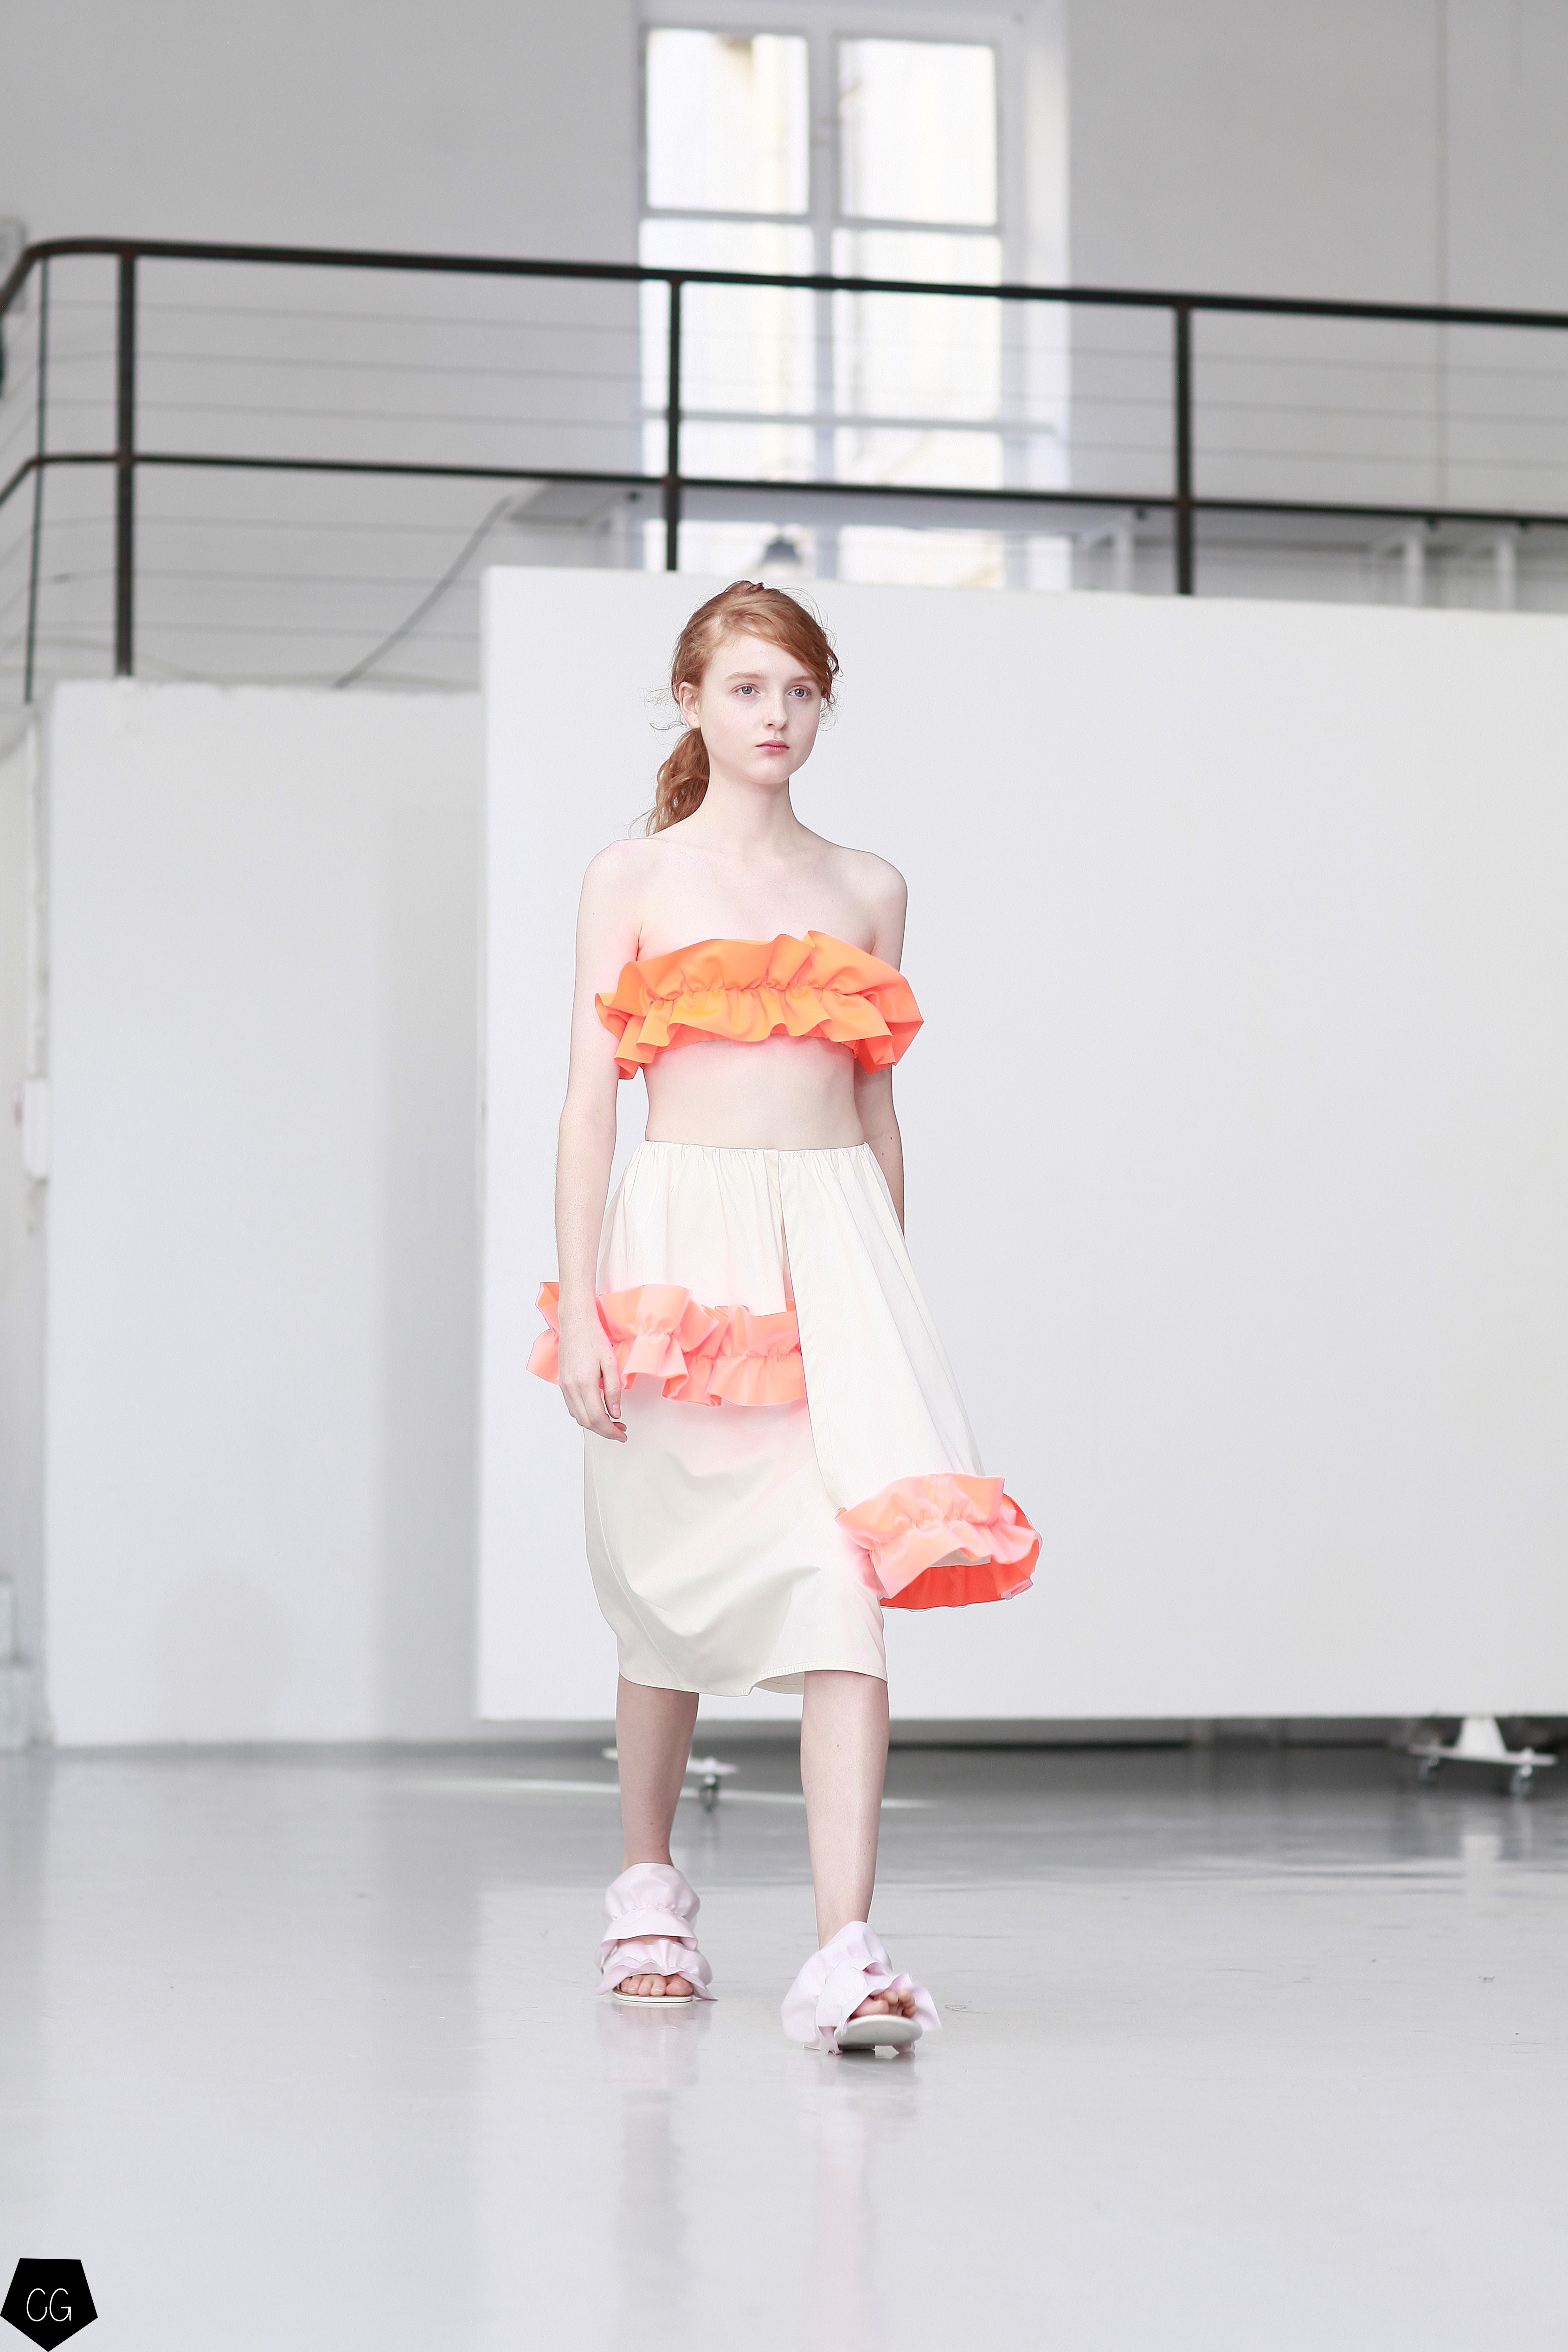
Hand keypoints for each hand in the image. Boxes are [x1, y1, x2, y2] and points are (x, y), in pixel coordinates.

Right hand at [558, 1318, 626, 1441]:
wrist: (575, 1323)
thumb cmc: (594, 1338)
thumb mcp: (611, 1363)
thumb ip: (613, 1390)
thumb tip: (616, 1413)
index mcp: (584, 1384)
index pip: (598, 1419)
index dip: (611, 1431)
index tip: (622, 1435)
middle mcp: (571, 1388)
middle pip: (587, 1422)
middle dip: (604, 1431)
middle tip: (621, 1430)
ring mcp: (564, 1387)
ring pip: (578, 1417)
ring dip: (594, 1424)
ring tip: (612, 1421)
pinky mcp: (562, 1383)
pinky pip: (572, 1407)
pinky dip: (584, 1414)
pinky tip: (596, 1410)